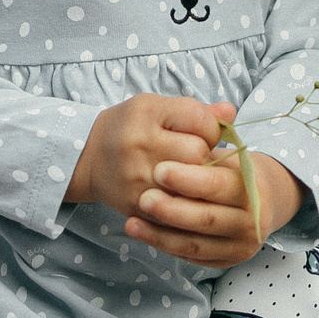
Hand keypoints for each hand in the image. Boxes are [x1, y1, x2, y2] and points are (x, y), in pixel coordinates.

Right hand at [69, 96, 228, 219]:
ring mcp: (136, 177)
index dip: (210, 129)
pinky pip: (175, 210)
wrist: (87, 157)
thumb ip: (195, 110)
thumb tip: (231, 113)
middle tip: (195, 158)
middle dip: (204, 157)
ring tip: (189, 177)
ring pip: (189, 186)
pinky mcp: (135, 204)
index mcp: (147, 113)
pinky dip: (185, 204)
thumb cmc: (130, 127)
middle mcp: (139, 143)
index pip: (200, 120)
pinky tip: (180, 196)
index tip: (201, 133)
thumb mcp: (157, 108)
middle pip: (197, 154)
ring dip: (196, 183)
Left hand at [127, 153, 300, 268]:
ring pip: (195, 244)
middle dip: (172, 210)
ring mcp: (240, 246)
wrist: (260, 203)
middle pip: (207, 219)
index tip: (159, 169)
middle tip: (143, 198)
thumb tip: (221, 108)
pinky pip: (190, 257)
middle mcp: (252, 222)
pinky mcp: (225, 262)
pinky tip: (140, 232)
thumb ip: (217, 136)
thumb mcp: (229, 153)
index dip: (189, 179)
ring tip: (132, 221)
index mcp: (254, 189)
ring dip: (160, 233)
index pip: (219, 185)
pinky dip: (163, 245)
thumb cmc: (234, 172)